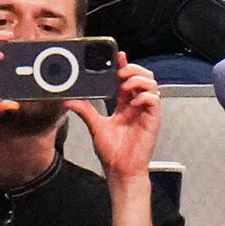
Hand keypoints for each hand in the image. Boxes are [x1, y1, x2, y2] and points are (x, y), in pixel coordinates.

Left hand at [75, 51, 160, 181]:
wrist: (120, 169)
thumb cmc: (112, 151)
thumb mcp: (95, 126)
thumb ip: (84, 111)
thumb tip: (69, 101)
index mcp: (124, 105)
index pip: (126, 80)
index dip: (124, 67)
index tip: (118, 56)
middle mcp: (136, 106)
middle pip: (143, 78)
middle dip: (133, 70)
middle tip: (120, 72)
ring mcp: (146, 112)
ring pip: (151, 85)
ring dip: (138, 80)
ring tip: (125, 85)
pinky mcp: (153, 120)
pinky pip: (155, 101)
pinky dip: (145, 96)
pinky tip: (134, 100)